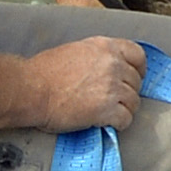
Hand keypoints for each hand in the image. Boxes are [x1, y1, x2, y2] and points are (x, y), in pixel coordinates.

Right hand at [24, 37, 147, 132]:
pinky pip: (126, 119)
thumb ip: (95, 57)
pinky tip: (107, 124)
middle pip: (136, 82)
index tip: (134, 77)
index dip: (138, 69)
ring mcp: (111, 87)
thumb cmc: (44, 72)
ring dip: (124, 110)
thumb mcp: (74, 51)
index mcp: (104, 46)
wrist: (31, 89)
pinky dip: (119, 124)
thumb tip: (104, 69)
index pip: (137, 55)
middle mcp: (112, 64)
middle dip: (127, 92)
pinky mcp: (106, 110)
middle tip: (114, 100)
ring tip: (109, 114)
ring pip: (134, 102)